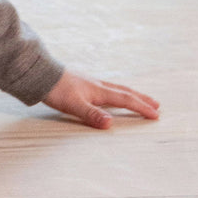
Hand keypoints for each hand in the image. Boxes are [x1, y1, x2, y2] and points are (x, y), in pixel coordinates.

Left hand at [43, 70, 159, 128]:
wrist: (41, 73)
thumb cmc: (56, 89)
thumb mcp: (73, 105)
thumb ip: (92, 114)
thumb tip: (110, 124)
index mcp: (99, 91)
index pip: (125, 100)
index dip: (141, 107)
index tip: (156, 115)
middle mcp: (98, 85)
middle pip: (125, 91)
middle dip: (141, 99)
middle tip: (156, 104)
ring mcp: (90, 82)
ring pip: (116, 88)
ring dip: (130, 94)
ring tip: (139, 98)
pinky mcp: (83, 83)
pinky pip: (107, 87)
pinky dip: (116, 91)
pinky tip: (110, 94)